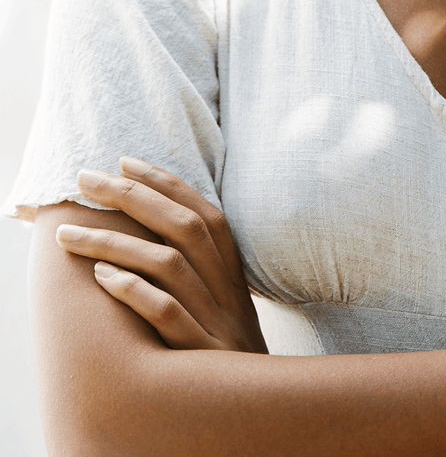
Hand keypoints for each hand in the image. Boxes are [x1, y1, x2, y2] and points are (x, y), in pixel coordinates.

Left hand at [55, 158, 267, 353]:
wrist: (257, 404)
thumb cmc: (225, 348)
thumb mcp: (222, 299)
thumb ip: (198, 265)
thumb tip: (153, 224)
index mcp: (232, 268)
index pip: (202, 209)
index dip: (165, 182)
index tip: (125, 160)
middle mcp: (226, 285)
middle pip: (184, 226)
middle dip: (132, 196)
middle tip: (85, 178)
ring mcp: (214, 317)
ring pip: (169, 264)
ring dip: (116, 243)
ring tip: (68, 234)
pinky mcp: (199, 352)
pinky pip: (166, 314)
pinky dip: (134, 292)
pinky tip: (100, 279)